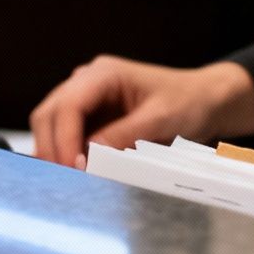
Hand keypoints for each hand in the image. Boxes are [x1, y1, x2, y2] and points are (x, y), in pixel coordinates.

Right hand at [29, 57, 253, 167]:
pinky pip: (65, 135)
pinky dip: (64, 154)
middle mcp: (86, 82)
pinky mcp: (89, 117)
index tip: (73, 168)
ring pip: (50, 124)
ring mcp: (85, 99)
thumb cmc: (188, 102)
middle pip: (48, 113)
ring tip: (68, 179)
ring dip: (54, 151)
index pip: (68, 105)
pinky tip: (72, 172)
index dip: (64, 138)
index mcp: (102, 74)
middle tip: (64, 179)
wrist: (205, 100)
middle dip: (51, 147)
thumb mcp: (160, 119)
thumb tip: (88, 157)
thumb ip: (123, 135)